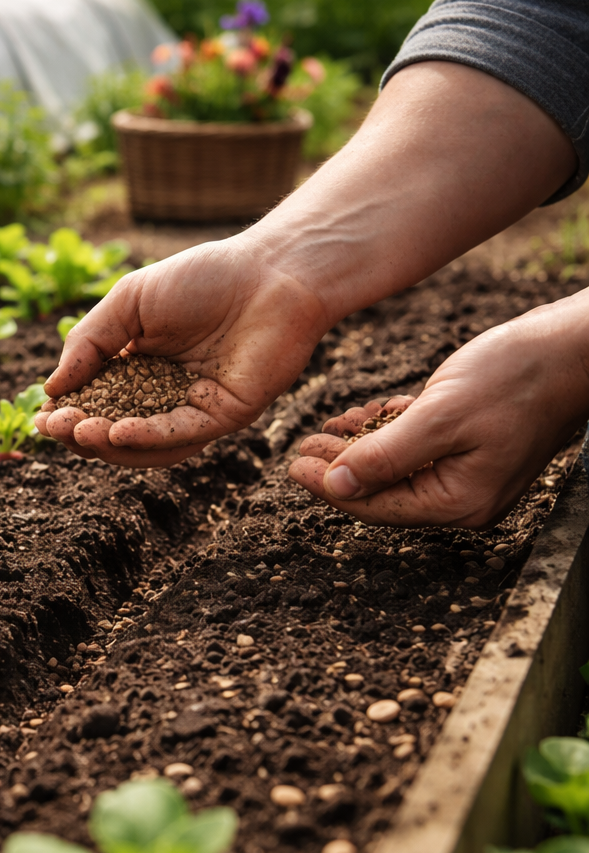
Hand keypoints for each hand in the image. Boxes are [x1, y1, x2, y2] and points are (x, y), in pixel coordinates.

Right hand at [35, 236, 328, 467]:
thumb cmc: (202, 277)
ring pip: (144, 444)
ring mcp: (194, 409)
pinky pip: (180, 434)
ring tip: (81, 433)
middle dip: (82, 434)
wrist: (270, 271)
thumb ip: (90, 343)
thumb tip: (52, 389)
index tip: (43, 416)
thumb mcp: (129, 302)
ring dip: (109, 443)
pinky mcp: (224, 417)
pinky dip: (146, 437)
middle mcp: (163, 395)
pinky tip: (117, 432)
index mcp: (138, 368)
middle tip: (56, 428)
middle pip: (114, 430)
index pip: (95, 402)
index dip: (68, 413)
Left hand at [288, 290, 588, 527]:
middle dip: (338, 469)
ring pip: (397, 467)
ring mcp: (471, 473)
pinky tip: (362, 416)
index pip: (375, 505)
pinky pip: (419, 448)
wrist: (576, 347)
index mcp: (458, 500)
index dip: (328, 486)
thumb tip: (336, 485)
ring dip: (358, 448)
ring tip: (321, 432)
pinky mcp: (475, 446)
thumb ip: (385, 455)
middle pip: (383, 490)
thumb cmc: (517, 376)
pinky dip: (387, 431)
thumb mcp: (440, 416)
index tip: (292, 466)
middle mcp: (465, 497)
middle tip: (300, 448)